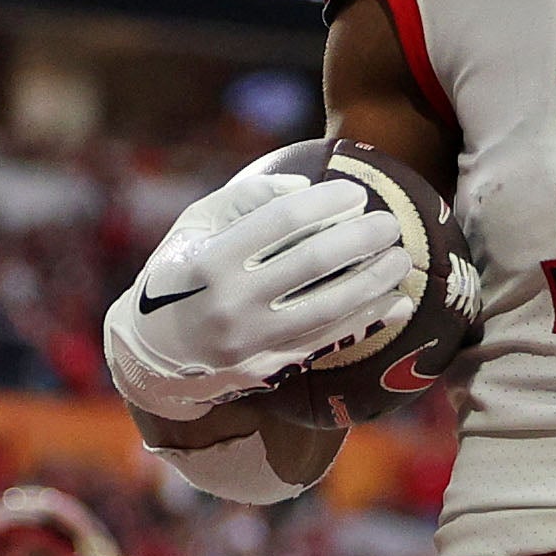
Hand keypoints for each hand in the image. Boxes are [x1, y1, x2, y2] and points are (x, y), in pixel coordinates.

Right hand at [102, 153, 417, 421]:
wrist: (153, 356)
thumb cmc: (179, 275)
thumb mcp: (193, 227)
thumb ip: (245, 200)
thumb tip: (306, 189)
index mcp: (210, 260)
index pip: (280, 221)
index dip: (326, 203)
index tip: (356, 193)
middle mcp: (231, 302)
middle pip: (312, 263)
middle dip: (360, 239)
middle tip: (388, 223)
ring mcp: (252, 340)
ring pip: (328, 307)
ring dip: (374, 281)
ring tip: (401, 259)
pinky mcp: (270, 367)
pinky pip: (329, 341)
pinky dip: (367, 319)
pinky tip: (396, 301)